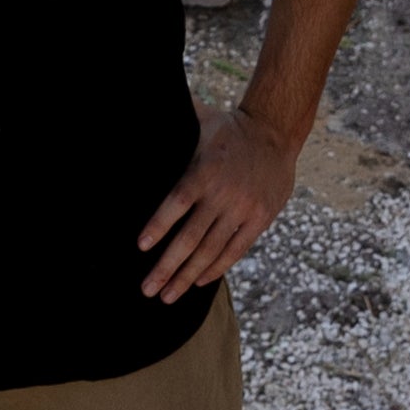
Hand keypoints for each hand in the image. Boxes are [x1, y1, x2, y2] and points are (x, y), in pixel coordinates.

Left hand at [134, 107, 295, 298]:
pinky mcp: (260, 219)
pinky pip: (235, 250)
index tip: (140, 246)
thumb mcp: (198, 120)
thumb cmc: (227, 128)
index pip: (177, 204)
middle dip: (167, 266)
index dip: (158, 225)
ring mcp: (243, 210)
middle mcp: (223, 195)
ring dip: (187, 276)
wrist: (275, 133)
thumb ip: (170, 122)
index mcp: (204, 171)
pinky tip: (198, 281)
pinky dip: (216, 268)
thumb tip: (134, 114)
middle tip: (147, 289)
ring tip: (168, 295)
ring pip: (211, 250)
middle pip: (190, 238)